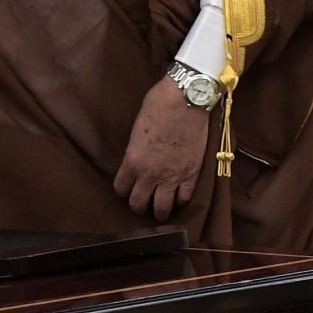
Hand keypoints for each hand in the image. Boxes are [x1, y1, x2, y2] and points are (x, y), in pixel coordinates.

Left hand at [113, 76, 210, 220]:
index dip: (123, 190)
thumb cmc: (157, 106)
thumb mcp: (137, 129)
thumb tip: (136, 158)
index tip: (126, 189)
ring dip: (159, 211)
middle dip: (138, 206)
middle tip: (142, 204)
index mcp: (132, 161)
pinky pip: (184, 198)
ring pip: (162, 209)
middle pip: (139, 204)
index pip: (121, 188)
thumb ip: (135, 149)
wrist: (185, 101)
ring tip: (160, 210)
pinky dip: (180, 200)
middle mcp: (150, 174)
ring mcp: (172, 177)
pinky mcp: (192, 175)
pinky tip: (178, 196)